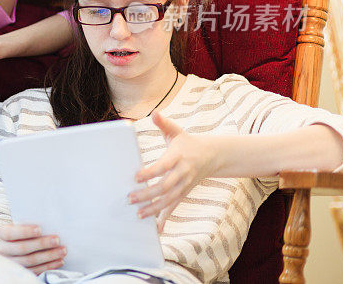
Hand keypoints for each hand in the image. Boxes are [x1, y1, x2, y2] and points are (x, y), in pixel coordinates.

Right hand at [0, 224, 65, 274]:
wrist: (14, 245)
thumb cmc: (21, 231)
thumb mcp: (19, 225)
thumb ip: (27, 223)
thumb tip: (47, 220)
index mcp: (1, 234)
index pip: (11, 233)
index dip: (25, 232)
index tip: (40, 229)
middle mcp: (3, 250)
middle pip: (22, 248)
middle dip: (41, 244)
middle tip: (57, 240)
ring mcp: (11, 263)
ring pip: (30, 261)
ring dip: (49, 256)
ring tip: (62, 250)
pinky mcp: (21, 272)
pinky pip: (36, 271)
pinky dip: (49, 266)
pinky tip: (59, 260)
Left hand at [129, 111, 217, 231]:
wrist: (211, 156)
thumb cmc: (187, 142)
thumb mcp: (176, 131)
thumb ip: (163, 123)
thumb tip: (154, 113)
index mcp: (177, 157)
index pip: (163, 166)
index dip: (150, 173)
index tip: (136, 177)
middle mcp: (182, 173)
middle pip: (164, 187)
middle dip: (147, 194)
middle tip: (130, 198)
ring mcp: (184, 185)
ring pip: (169, 200)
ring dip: (153, 208)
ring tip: (138, 213)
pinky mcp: (184, 193)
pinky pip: (174, 207)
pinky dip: (165, 218)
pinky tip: (156, 229)